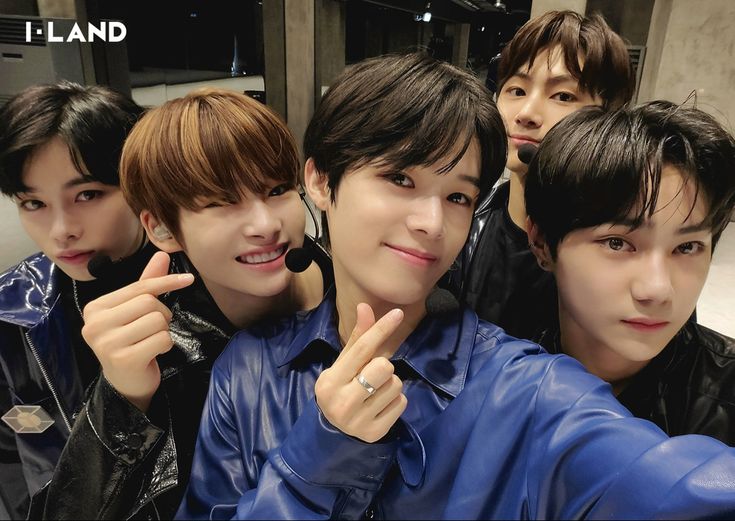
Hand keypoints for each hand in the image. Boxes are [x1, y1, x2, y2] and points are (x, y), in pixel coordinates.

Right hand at [81, 251, 193, 411]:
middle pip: (149, 303)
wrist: (125, 384)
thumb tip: (162, 254)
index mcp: (95, 308)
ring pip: (157, 320)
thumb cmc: (131, 342)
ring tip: (150, 341)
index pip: (139, 288)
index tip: (188, 279)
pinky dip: (165, 345)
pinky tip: (153, 353)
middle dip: (162, 315)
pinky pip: (162, 339)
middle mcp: (95, 324)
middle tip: (152, 329)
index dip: (166, 282)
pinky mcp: (123, 359)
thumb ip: (147, 283)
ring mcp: (107, 343)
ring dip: (163, 331)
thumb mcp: (135, 311)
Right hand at [314, 303, 407, 442]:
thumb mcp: (343, 364)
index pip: (361, 349)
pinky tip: (381, 406)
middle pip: (383, 367)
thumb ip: (357, 338)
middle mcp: (342, 402)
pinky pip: (402, 403)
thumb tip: (365, 306)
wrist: (334, 432)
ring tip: (375, 392)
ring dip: (390, 384)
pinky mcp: (375, 432)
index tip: (397, 314)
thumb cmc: (341, 389)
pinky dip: (396, 401)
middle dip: (383, 367)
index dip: (381, 329)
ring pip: (396, 385)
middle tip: (373, 376)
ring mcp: (358, 421)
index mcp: (330, 381)